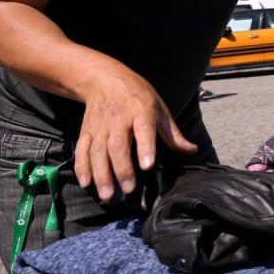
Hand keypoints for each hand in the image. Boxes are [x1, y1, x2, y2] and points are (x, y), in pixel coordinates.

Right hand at [74, 71, 196, 200]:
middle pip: (118, 146)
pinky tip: (85, 183)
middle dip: (122, 169)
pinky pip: (82, 150)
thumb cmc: (138, 95)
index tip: (147, 166)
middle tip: (129, 189)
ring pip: (99, 151)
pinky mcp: (86, 131)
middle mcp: (119, 119)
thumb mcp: (160, 108)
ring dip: (101, 174)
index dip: (145, 148)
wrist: (104, 79)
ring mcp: (100, 126)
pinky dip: (82, 166)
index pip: (144, 130)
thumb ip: (173, 134)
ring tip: (107, 194)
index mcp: (141, 111)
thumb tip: (192, 150)